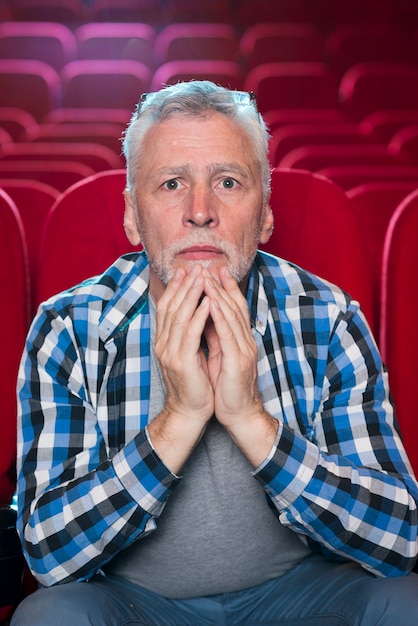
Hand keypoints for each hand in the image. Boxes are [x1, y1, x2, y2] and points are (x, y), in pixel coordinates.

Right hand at [154, 264, 213, 423]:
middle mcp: (163, 344)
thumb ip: (190, 333)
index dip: (175, 288)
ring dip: (192, 294)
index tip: (186, 271)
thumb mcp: (191, 353)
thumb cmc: (195, 383)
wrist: (190, 412)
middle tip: (194, 266)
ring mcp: (170, 352)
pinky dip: (199, 315)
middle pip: (171, 307)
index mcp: (164, 341)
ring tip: (202, 277)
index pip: (167, 307)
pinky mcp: (181, 361)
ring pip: (180, 315)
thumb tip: (197, 311)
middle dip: (184, 285)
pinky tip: (208, 301)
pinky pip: (191, 333)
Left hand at [203, 266, 278, 464]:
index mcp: (241, 339)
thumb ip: (215, 335)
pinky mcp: (239, 360)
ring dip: (220, 294)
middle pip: (234, 306)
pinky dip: (220, 316)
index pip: (234, 308)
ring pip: (232, 315)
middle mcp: (245, 340)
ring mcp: (244, 349)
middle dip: (222, 284)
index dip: (226, 288)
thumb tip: (204, 315)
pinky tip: (213, 302)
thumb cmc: (228, 387)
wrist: (239, 413)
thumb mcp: (220, 355)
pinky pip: (228, 333)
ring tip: (208, 276)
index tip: (215, 270)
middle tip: (211, 265)